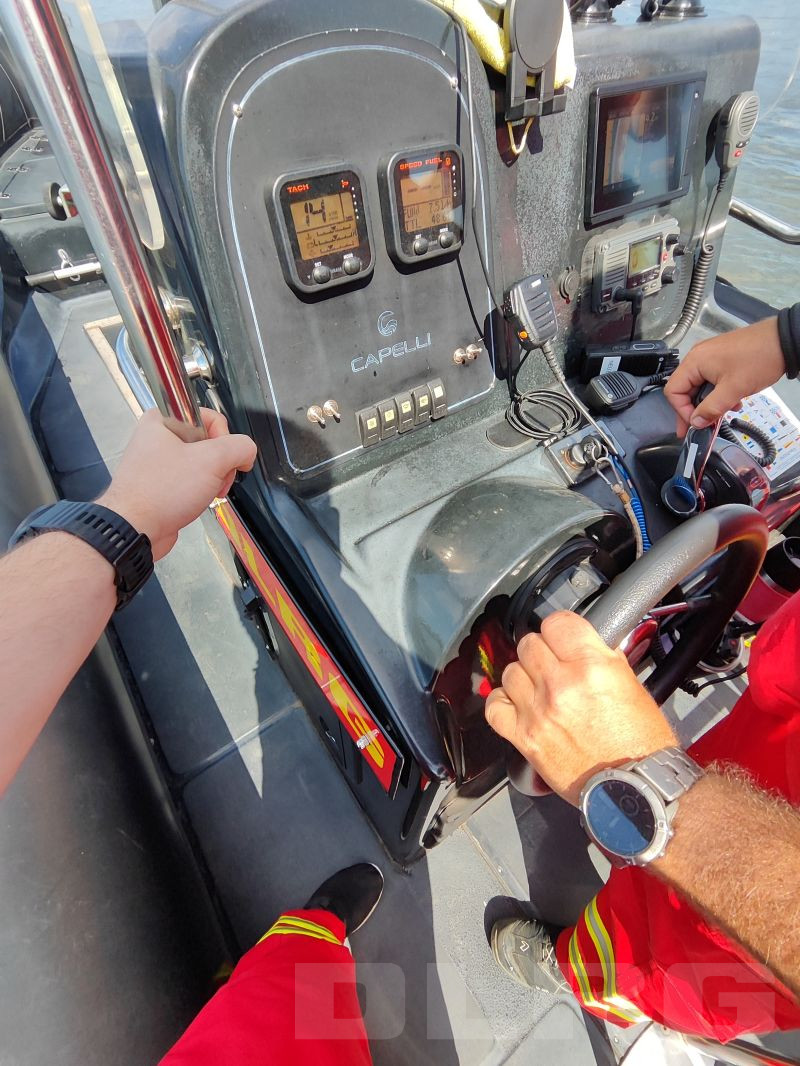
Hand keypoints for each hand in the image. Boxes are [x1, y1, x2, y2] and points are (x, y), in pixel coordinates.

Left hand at [99, 408, 256, 559]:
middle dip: (220, 465)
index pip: (211, 417)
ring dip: (213, 481)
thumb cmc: (160, 493)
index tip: (224, 459)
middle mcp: (158, 436)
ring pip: (203, 464)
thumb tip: (247, 452)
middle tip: (215, 479)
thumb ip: (239, 447)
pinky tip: (196, 501)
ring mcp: (159, 461)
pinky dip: (200, 492)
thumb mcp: (212, 461)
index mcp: (164, 419)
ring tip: (204, 493)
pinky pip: (192, 480)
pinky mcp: (162, 483)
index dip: (224, 439)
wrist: (136, 529)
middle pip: (210, 442)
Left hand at [484, 612, 676, 805]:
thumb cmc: (640, 743)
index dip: (560, 628)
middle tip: (554, 665)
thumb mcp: (631, 686)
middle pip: (529, 644)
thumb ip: (603, 659)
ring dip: (524, 676)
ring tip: (539, 688)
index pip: (557, 622)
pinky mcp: (524, 737)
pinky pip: (494, 706)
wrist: (633, 789)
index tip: (564, 638)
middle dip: (542, 652)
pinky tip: (518, 705)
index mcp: (592, 667)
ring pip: (510, 671)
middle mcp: (560, 685)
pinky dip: (503, 702)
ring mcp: (538, 711)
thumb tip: (585, 643)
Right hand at [664, 316, 783, 435]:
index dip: (681, 411)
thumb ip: (711, 409)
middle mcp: (698, 357)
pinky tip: (733, 400)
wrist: (784, 340)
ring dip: (709, 403)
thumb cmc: (758, 359)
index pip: (673, 391)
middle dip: (695, 410)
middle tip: (701, 427)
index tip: (695, 424)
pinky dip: (719, 393)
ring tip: (724, 413)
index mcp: (694, 362)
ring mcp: (710, 356)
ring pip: (700, 386)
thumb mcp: (733, 389)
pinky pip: (712, 379)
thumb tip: (696, 423)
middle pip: (685, 389)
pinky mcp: (722, 358)